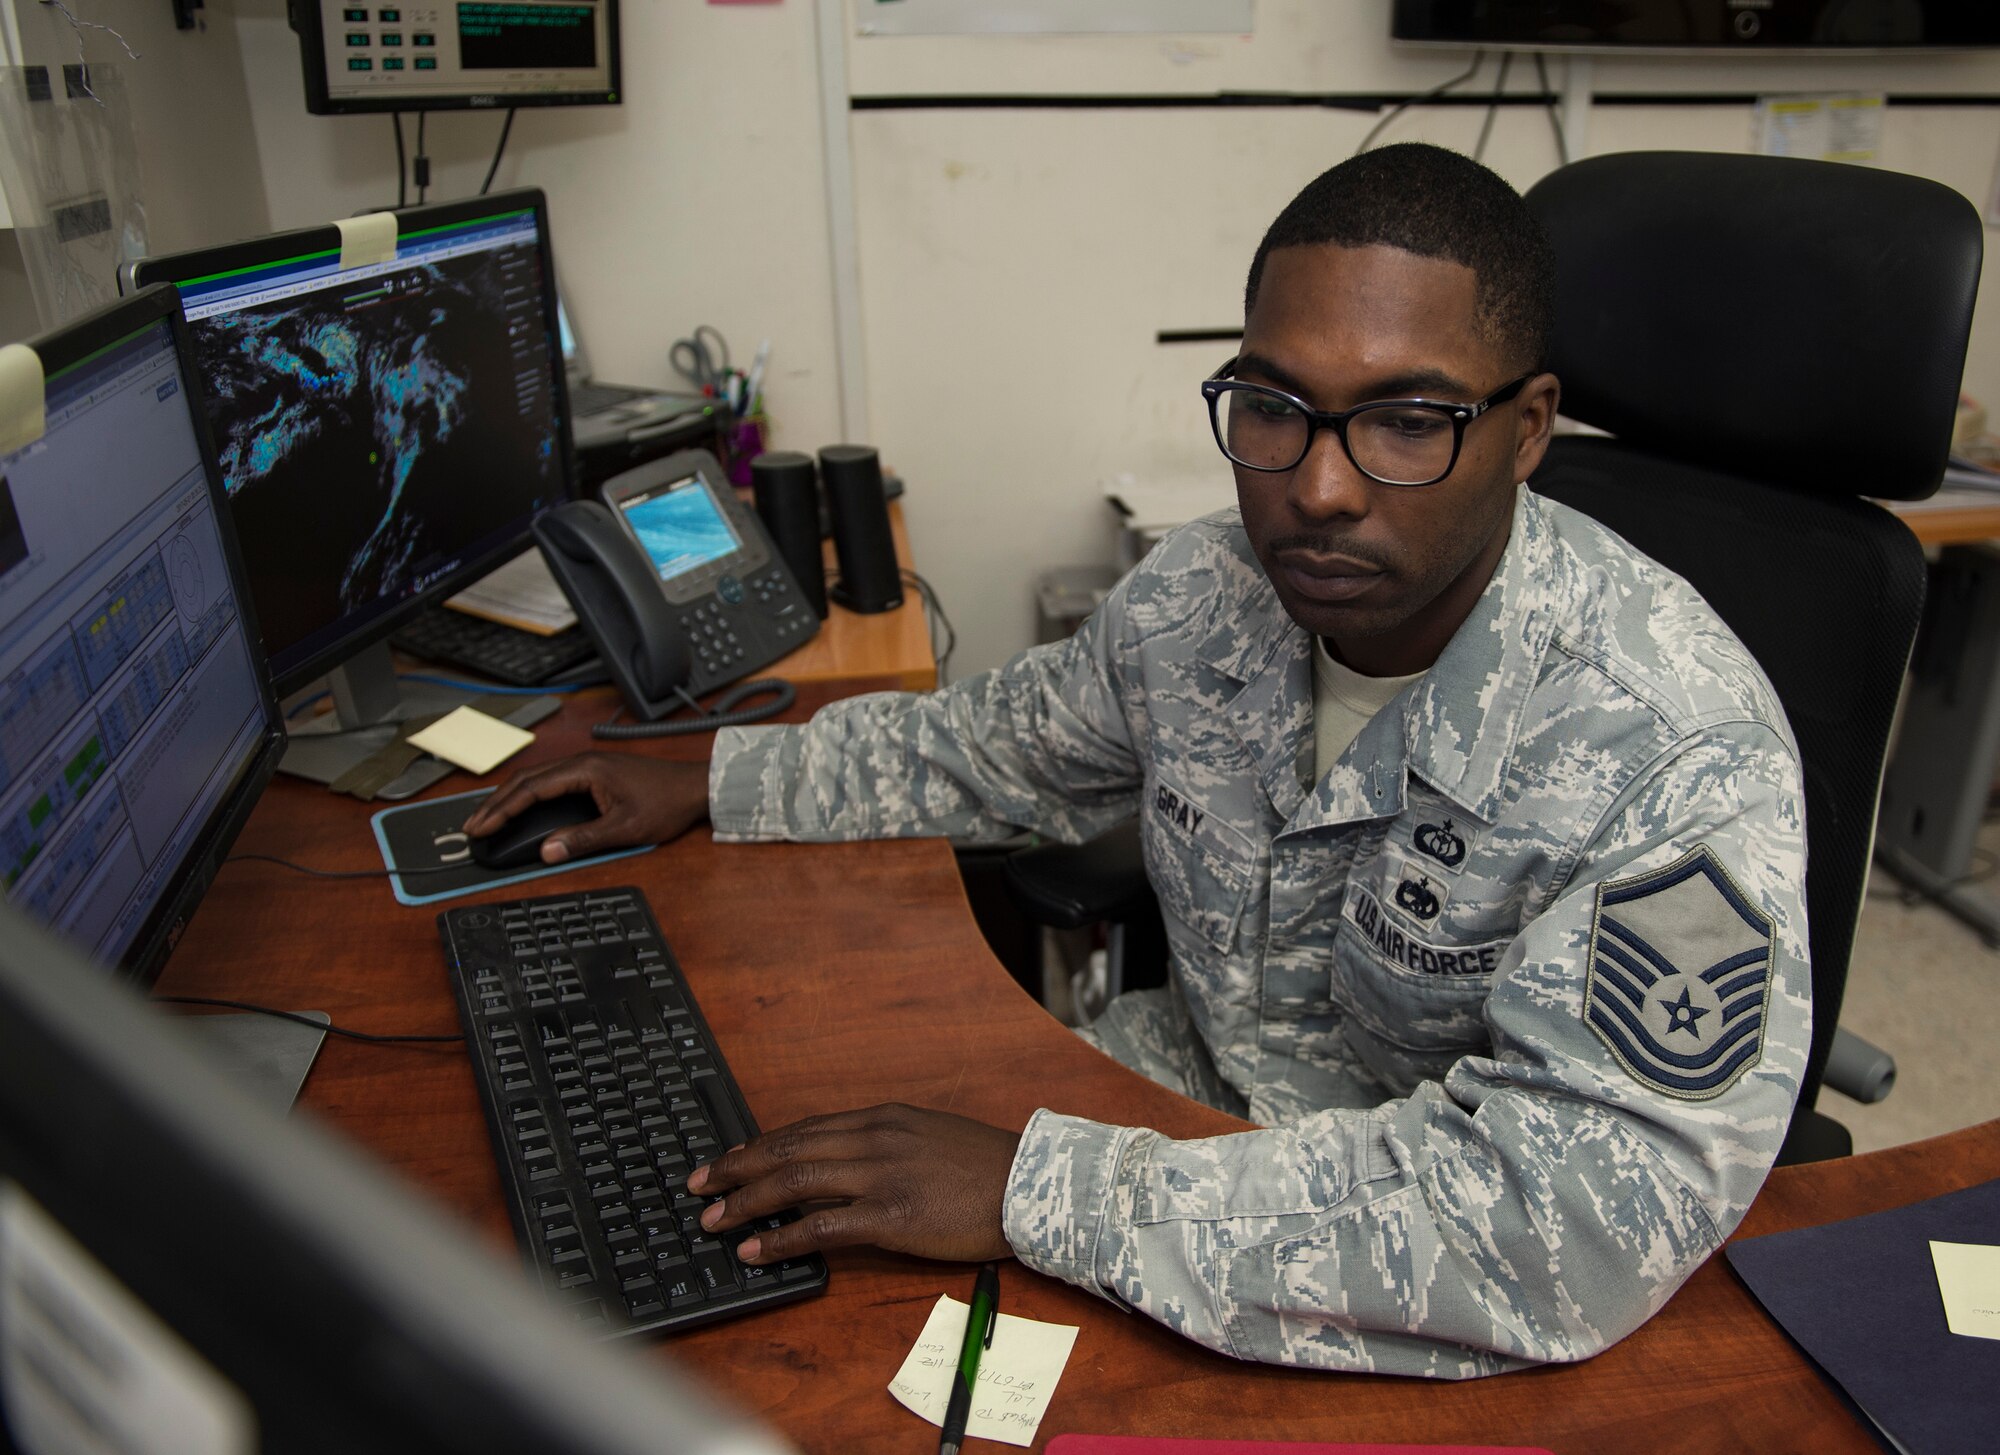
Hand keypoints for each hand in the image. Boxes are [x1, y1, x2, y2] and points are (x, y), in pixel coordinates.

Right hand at [462, 752, 708, 862]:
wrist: (695, 786)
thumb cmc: (666, 803)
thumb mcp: (625, 827)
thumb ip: (584, 839)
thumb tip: (547, 851)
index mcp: (586, 770)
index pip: (531, 789)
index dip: (502, 810)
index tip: (481, 827)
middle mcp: (582, 762)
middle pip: (526, 780)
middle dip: (496, 803)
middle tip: (473, 826)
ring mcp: (587, 765)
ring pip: (537, 779)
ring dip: (510, 798)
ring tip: (489, 819)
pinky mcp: (594, 773)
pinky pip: (552, 781)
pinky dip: (530, 795)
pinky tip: (521, 808)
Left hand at [688, 1104, 1021, 1264]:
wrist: (1031, 1185)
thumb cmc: (987, 1168)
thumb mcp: (930, 1136)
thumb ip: (886, 1145)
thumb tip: (845, 1163)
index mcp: (884, 1118)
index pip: (804, 1128)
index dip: (759, 1144)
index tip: (728, 1158)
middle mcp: (875, 1138)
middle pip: (787, 1148)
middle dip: (735, 1167)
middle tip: (699, 1185)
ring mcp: (881, 1175)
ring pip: (794, 1180)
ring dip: (746, 1200)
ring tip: (714, 1219)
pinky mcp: (891, 1215)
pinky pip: (822, 1225)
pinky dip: (782, 1236)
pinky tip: (757, 1248)